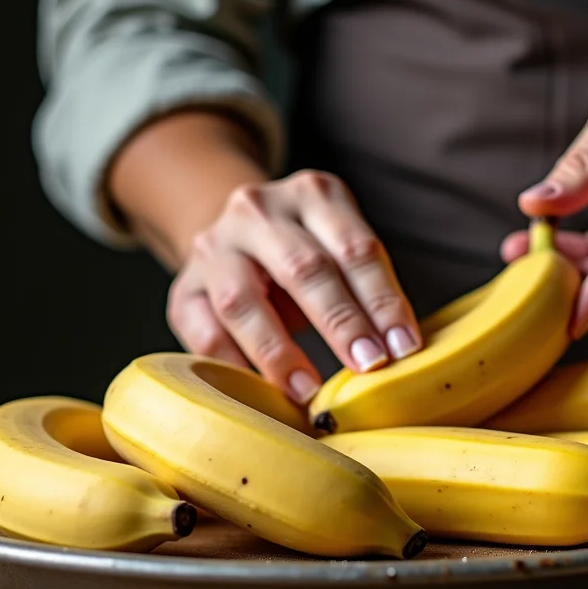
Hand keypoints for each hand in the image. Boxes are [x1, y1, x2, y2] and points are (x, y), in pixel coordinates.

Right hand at [166, 170, 420, 402]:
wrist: (234, 237)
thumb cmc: (308, 253)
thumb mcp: (340, 247)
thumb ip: (365, 287)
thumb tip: (401, 354)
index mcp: (313, 194)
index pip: (355, 248)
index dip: (382, 301)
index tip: (404, 348)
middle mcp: (258, 211)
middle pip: (303, 269)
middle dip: (341, 323)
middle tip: (369, 366)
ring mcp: (214, 247)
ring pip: (243, 302)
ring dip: (280, 353)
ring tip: (310, 392)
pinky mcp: (183, 289)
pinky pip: (205, 333)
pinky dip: (234, 366)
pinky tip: (262, 394)